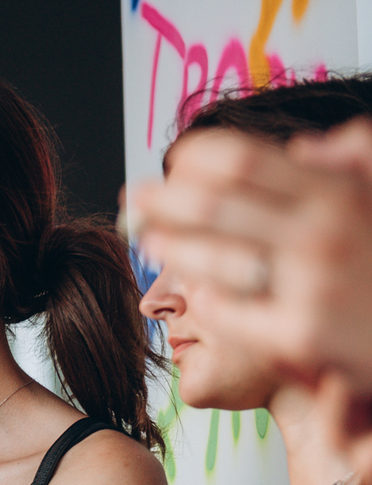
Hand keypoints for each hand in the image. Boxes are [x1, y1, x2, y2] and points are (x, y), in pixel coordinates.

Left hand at [131, 121, 371, 393]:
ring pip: (213, 261)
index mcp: (338, 195)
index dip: (197, 157)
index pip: (243, 162)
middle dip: (163, 200)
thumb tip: (304, 147)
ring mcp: (309, 290)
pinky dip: (208, 296)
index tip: (176, 159)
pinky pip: (231, 311)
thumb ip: (357, 160)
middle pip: (212, 207)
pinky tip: (192, 290)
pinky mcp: (299, 337)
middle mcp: (320, 237)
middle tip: (134, 198)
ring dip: (170, 247)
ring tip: (147, 238)